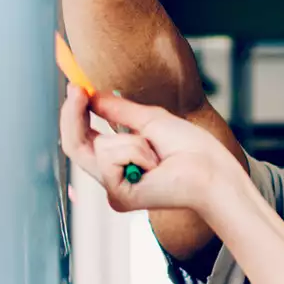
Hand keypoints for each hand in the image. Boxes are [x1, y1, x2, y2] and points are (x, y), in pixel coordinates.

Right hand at [58, 86, 241, 214]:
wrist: (211, 170)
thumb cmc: (190, 149)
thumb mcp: (148, 120)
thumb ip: (117, 110)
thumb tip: (90, 95)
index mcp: (119, 163)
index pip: (83, 139)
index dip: (75, 114)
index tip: (76, 88)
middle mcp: (112, 179)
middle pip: (73, 146)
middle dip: (72, 115)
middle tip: (77, 90)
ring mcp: (114, 190)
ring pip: (97, 148)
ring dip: (130, 140)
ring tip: (155, 152)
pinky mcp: (119, 196)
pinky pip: (110, 157)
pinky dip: (135, 150)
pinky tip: (155, 164)